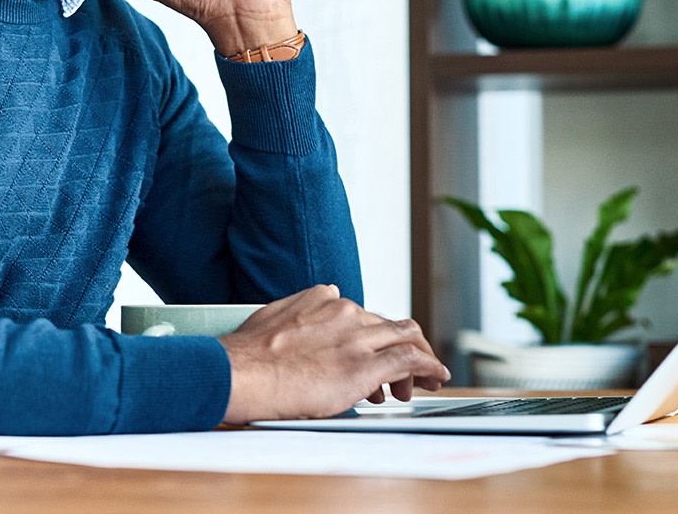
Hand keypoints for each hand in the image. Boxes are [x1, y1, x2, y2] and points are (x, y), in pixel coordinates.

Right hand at [216, 285, 449, 423]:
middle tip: (404, 373)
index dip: (373, 336)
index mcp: (321, 300)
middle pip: (389, 324)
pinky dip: (430, 366)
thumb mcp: (272, 321)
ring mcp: (356, 337)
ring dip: (422, 357)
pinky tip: (436, 377)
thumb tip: (299, 332)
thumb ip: (296, 320)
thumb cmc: (247, 357)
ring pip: (408, 336)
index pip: (362, 313)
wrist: (241, 373)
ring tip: (426, 378)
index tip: (372, 353)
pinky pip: (411, 360)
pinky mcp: (365, 365)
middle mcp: (344, 312)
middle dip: (402, 346)